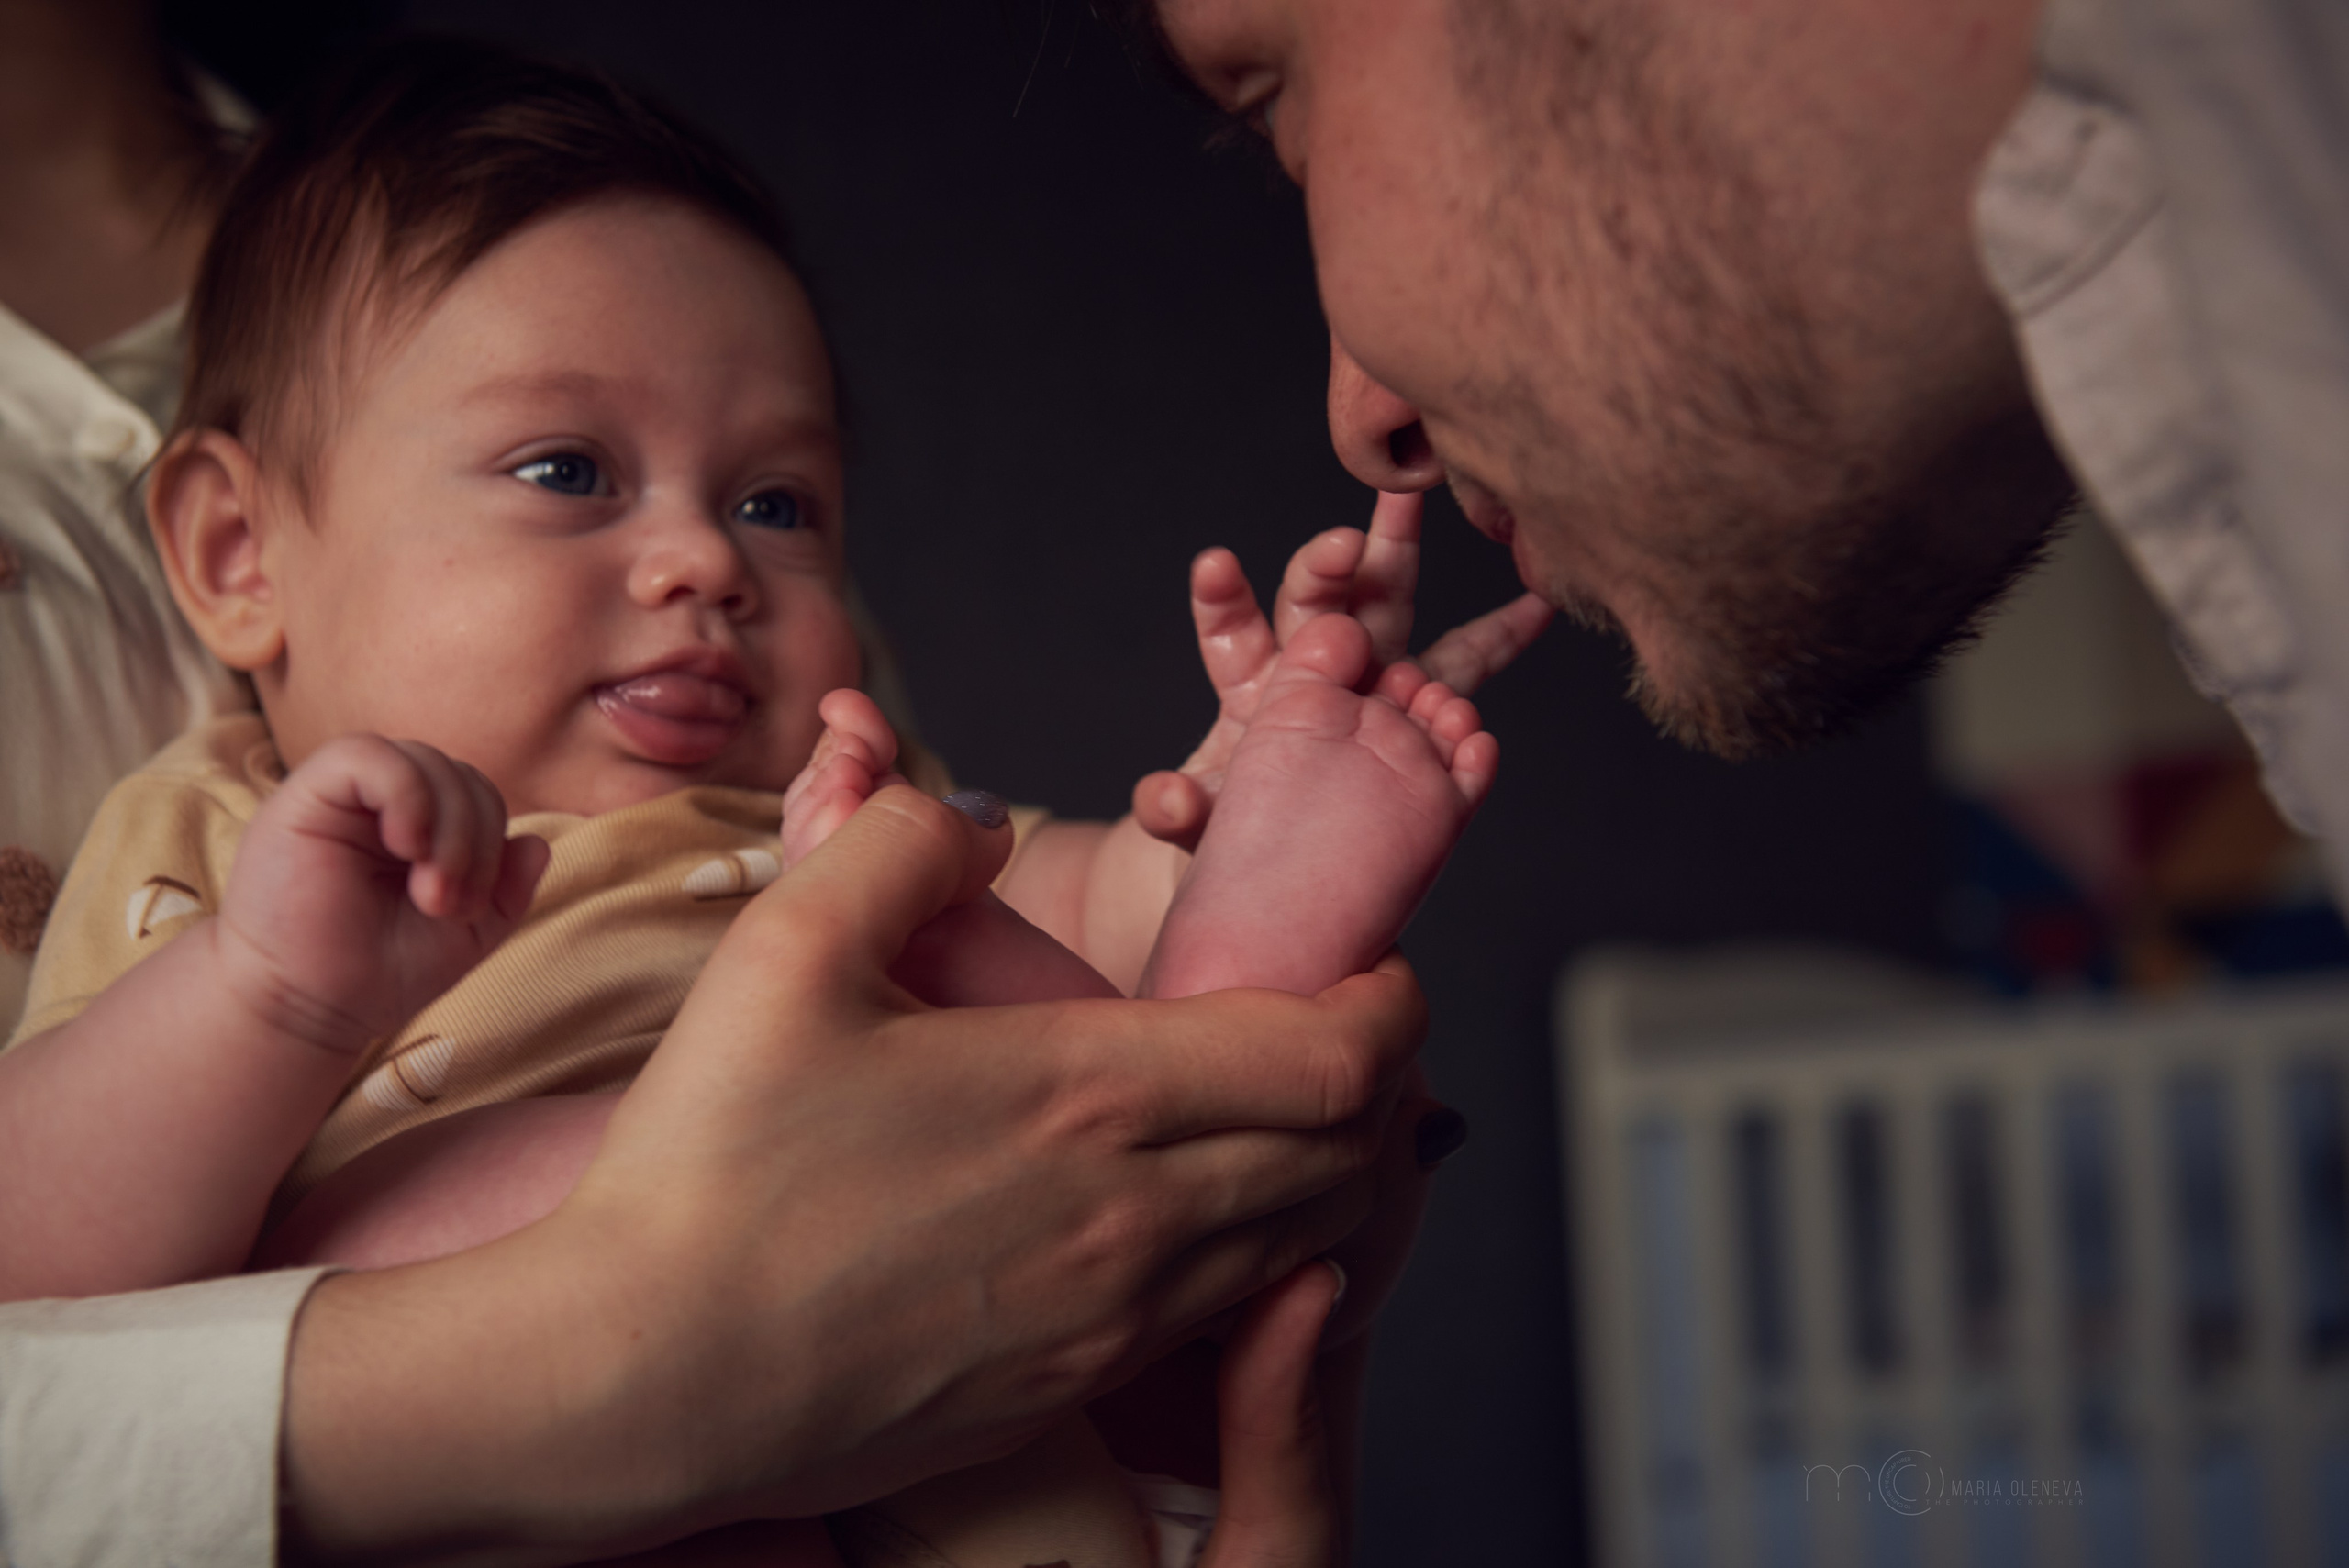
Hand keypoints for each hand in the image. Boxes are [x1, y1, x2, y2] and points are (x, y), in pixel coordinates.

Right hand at [220, 734, 547, 1051]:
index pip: (477, 795)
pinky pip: (365, 755)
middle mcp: (379, 805)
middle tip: (445, 904)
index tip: (470, 909)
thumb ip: (506, 890)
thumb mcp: (466, 933)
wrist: (305, 1009)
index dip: (492, 842)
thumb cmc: (379, 973)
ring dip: (447, 823)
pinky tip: (405, 845)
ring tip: (428, 890)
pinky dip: (404, 793)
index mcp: (417, 827)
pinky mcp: (303, 795)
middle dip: (474, 837)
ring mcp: (341, 797)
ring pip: (420, 759)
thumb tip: (538, 842)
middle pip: (456, 773)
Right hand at [280, 784, 1425, 1562]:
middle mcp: (1137, 1215)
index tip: (1377, 968)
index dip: (1389, 1004)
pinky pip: (1232, 1318)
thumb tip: (977, 817)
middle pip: (1353, 1153)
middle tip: (1351, 1032)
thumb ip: (903, 845)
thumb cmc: (705, 1169)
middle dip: (1383, 1083)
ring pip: (1309, 1243)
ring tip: (1297, 1115)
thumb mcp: (786, 949)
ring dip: (1337, 1172)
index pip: (1336, 1055)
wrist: (645, 1382)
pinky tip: (1210, 1218)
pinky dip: (1272, 1254)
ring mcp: (1113, 1317)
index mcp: (1092, 1093)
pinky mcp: (1074, 1388)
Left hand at [1135, 491, 1548, 849]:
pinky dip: (1502, 636)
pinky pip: (1463, 669)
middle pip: (1317, 597)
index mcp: (1253, 682)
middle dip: (1328, 564)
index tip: (1214, 564)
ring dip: (1398, 552)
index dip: (1223, 597)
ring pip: (1388, 605)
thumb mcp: (1202, 822)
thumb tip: (1159, 799)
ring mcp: (1370, 678)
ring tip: (1419, 493)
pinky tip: (1538, 602)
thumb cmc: (1235, 826)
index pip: (1232, 628)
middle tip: (1343, 543)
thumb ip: (1181, 810)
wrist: (1287, 857)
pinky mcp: (1420, 708)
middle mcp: (1312, 664)